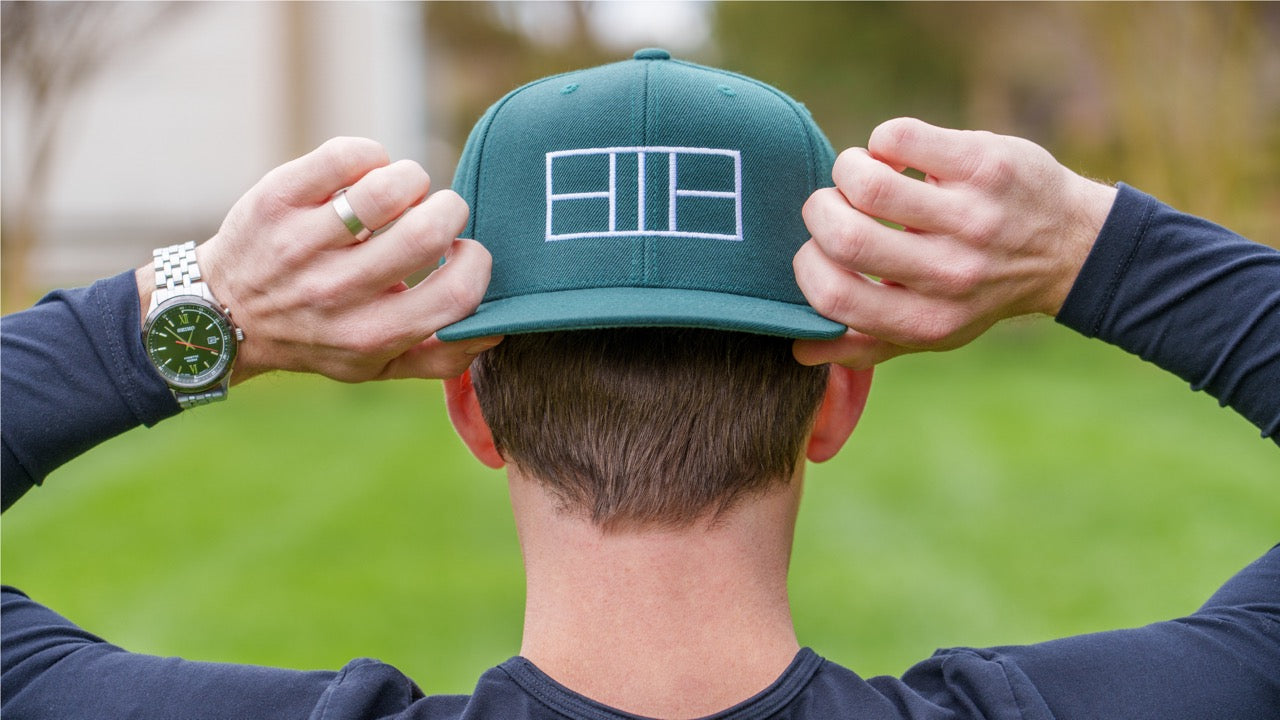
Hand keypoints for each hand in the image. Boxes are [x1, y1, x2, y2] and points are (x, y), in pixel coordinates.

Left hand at [139, 137, 497, 382]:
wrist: (223, 315)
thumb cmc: (318, 337)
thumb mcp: (375, 367)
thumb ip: (441, 357)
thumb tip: (497, 327)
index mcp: (369, 335)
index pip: (456, 294)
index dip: (475, 262)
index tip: (462, 252)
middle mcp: (334, 293)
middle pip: (427, 233)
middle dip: (450, 210)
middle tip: (438, 213)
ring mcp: (300, 244)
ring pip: (389, 187)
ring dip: (413, 179)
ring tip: (404, 190)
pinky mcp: (275, 199)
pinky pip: (345, 154)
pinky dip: (371, 154)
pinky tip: (366, 173)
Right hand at [793, 118, 1116, 368]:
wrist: (1070, 245)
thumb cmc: (980, 288)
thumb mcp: (932, 330)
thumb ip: (867, 342)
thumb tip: (799, 351)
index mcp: (928, 321)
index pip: (834, 296)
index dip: (808, 265)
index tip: (817, 249)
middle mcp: (951, 274)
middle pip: (844, 235)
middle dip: (819, 210)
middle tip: (832, 205)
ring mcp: (972, 216)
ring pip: (867, 180)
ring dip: (847, 169)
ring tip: (861, 174)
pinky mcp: (984, 164)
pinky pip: (897, 137)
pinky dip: (882, 142)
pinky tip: (899, 154)